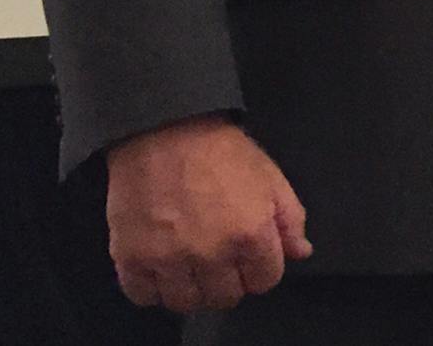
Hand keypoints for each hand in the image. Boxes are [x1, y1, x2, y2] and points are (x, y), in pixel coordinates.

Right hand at [104, 115, 311, 312]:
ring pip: (186, 303)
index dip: (260, 270)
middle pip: (225, 298)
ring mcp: (169, 259)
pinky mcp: (131, 257)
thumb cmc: (220, 150)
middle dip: (228, 282)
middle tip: (219, 260)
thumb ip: (290, 220)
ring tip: (189, 266)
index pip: (265, 281)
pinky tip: (160, 269)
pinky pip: (142, 296)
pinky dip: (152, 288)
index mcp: (251, 235)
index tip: (250, 259)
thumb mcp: (271, 178)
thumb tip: (300, 252)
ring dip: (191, 289)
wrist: (165, 130)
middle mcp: (211, 253)